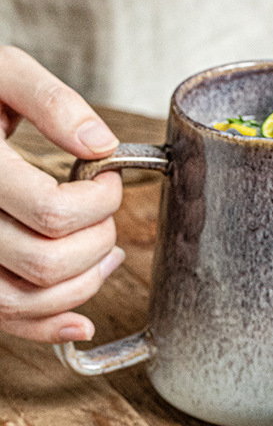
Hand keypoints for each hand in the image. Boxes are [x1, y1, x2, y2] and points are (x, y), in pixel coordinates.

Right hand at [0, 46, 124, 342]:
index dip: (100, 200)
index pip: (53, 212)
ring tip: (107, 252)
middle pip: (47, 262)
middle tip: (104, 210)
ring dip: (84, 283)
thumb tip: (100, 143)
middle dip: (97, 239)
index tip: (109, 176)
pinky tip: (81, 320)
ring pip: (27, 300)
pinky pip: (3, 317)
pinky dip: (47, 326)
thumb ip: (49, 99)